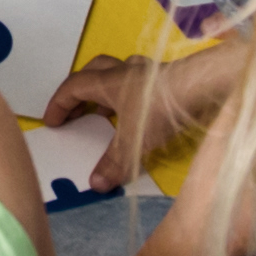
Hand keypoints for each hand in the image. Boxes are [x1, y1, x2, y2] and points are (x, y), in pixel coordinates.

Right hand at [47, 46, 217, 161]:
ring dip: (110, 88)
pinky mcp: (170, 77)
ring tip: (109, 109)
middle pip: (95, 71)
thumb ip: (115, 162)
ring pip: (121, 72)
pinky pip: (143, 81)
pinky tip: (142, 108)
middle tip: (78, 110)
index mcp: (109, 82)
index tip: (52, 121)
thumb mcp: (134, 140)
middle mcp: (127, 72)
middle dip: (82, 89)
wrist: (202, 86)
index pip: (74, 86)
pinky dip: (134, 93)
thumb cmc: (161, 107)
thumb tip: (96, 184)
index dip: (59, 103)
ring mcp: (150, 72)